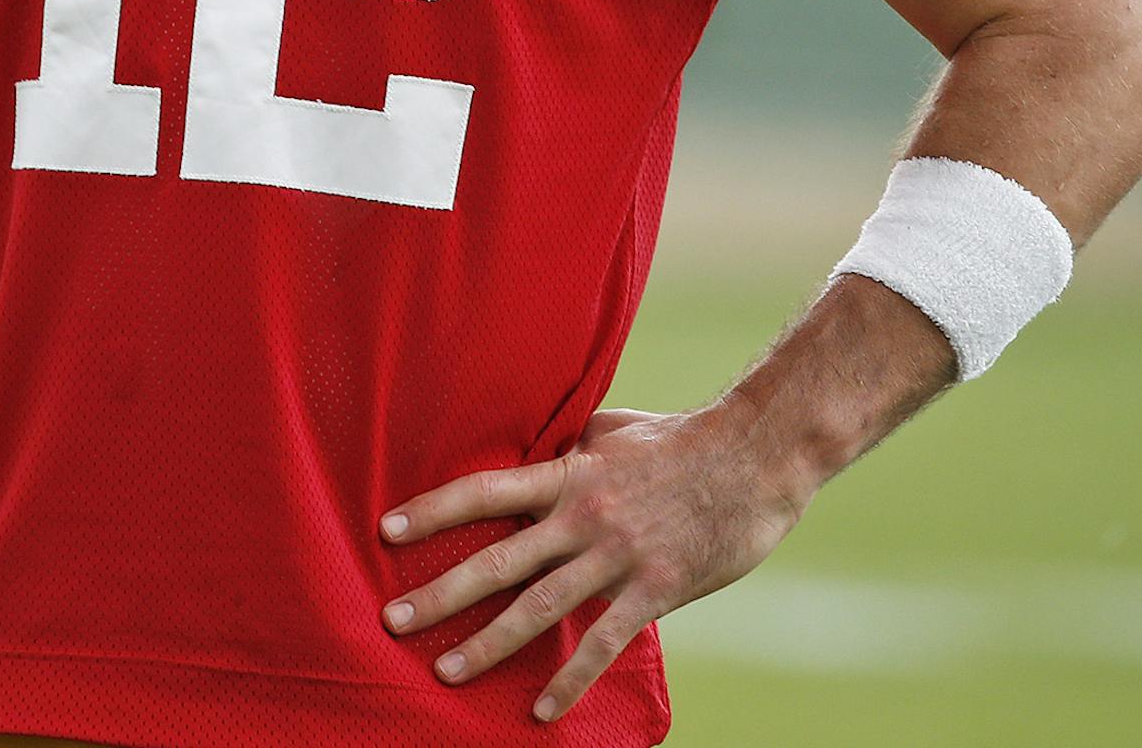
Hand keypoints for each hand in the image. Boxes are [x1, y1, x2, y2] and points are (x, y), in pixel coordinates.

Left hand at [377, 403, 805, 722]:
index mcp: (568, 474)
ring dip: (488, 643)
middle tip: (391, 618)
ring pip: (539, 607)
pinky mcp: (654, 588)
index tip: (387, 530)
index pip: (485, 491)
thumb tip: (535, 451)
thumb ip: (569, 449)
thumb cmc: (679, 438)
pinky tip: (542, 712)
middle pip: (497, 559)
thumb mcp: (611, 429)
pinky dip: (571, 680)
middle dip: (441, 592)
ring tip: (444, 670)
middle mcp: (583, 516)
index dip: (434, 510)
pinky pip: (603, 642)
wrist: (754, 455)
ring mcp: (617, 555)